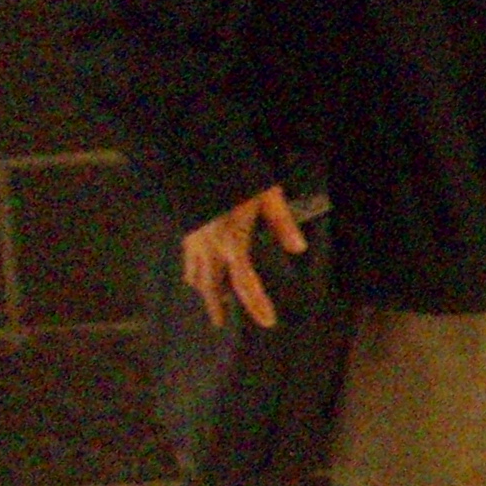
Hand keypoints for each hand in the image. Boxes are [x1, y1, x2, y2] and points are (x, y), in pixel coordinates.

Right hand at [182, 186, 307, 330]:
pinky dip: (193, 272)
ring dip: (204, 292)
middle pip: (213, 286)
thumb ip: (283, 223)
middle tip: (220, 324)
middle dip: (217, 306)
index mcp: (233, 243)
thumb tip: (299, 249)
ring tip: (212, 302)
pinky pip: (187, 260)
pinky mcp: (186, 231)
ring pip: (196, 275)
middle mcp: (210, 248)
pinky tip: (197, 274)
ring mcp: (194, 241)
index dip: (256, 304)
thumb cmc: (238, 178)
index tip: (267, 322)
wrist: (199, 160)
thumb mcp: (268, 197)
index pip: (245, 282)